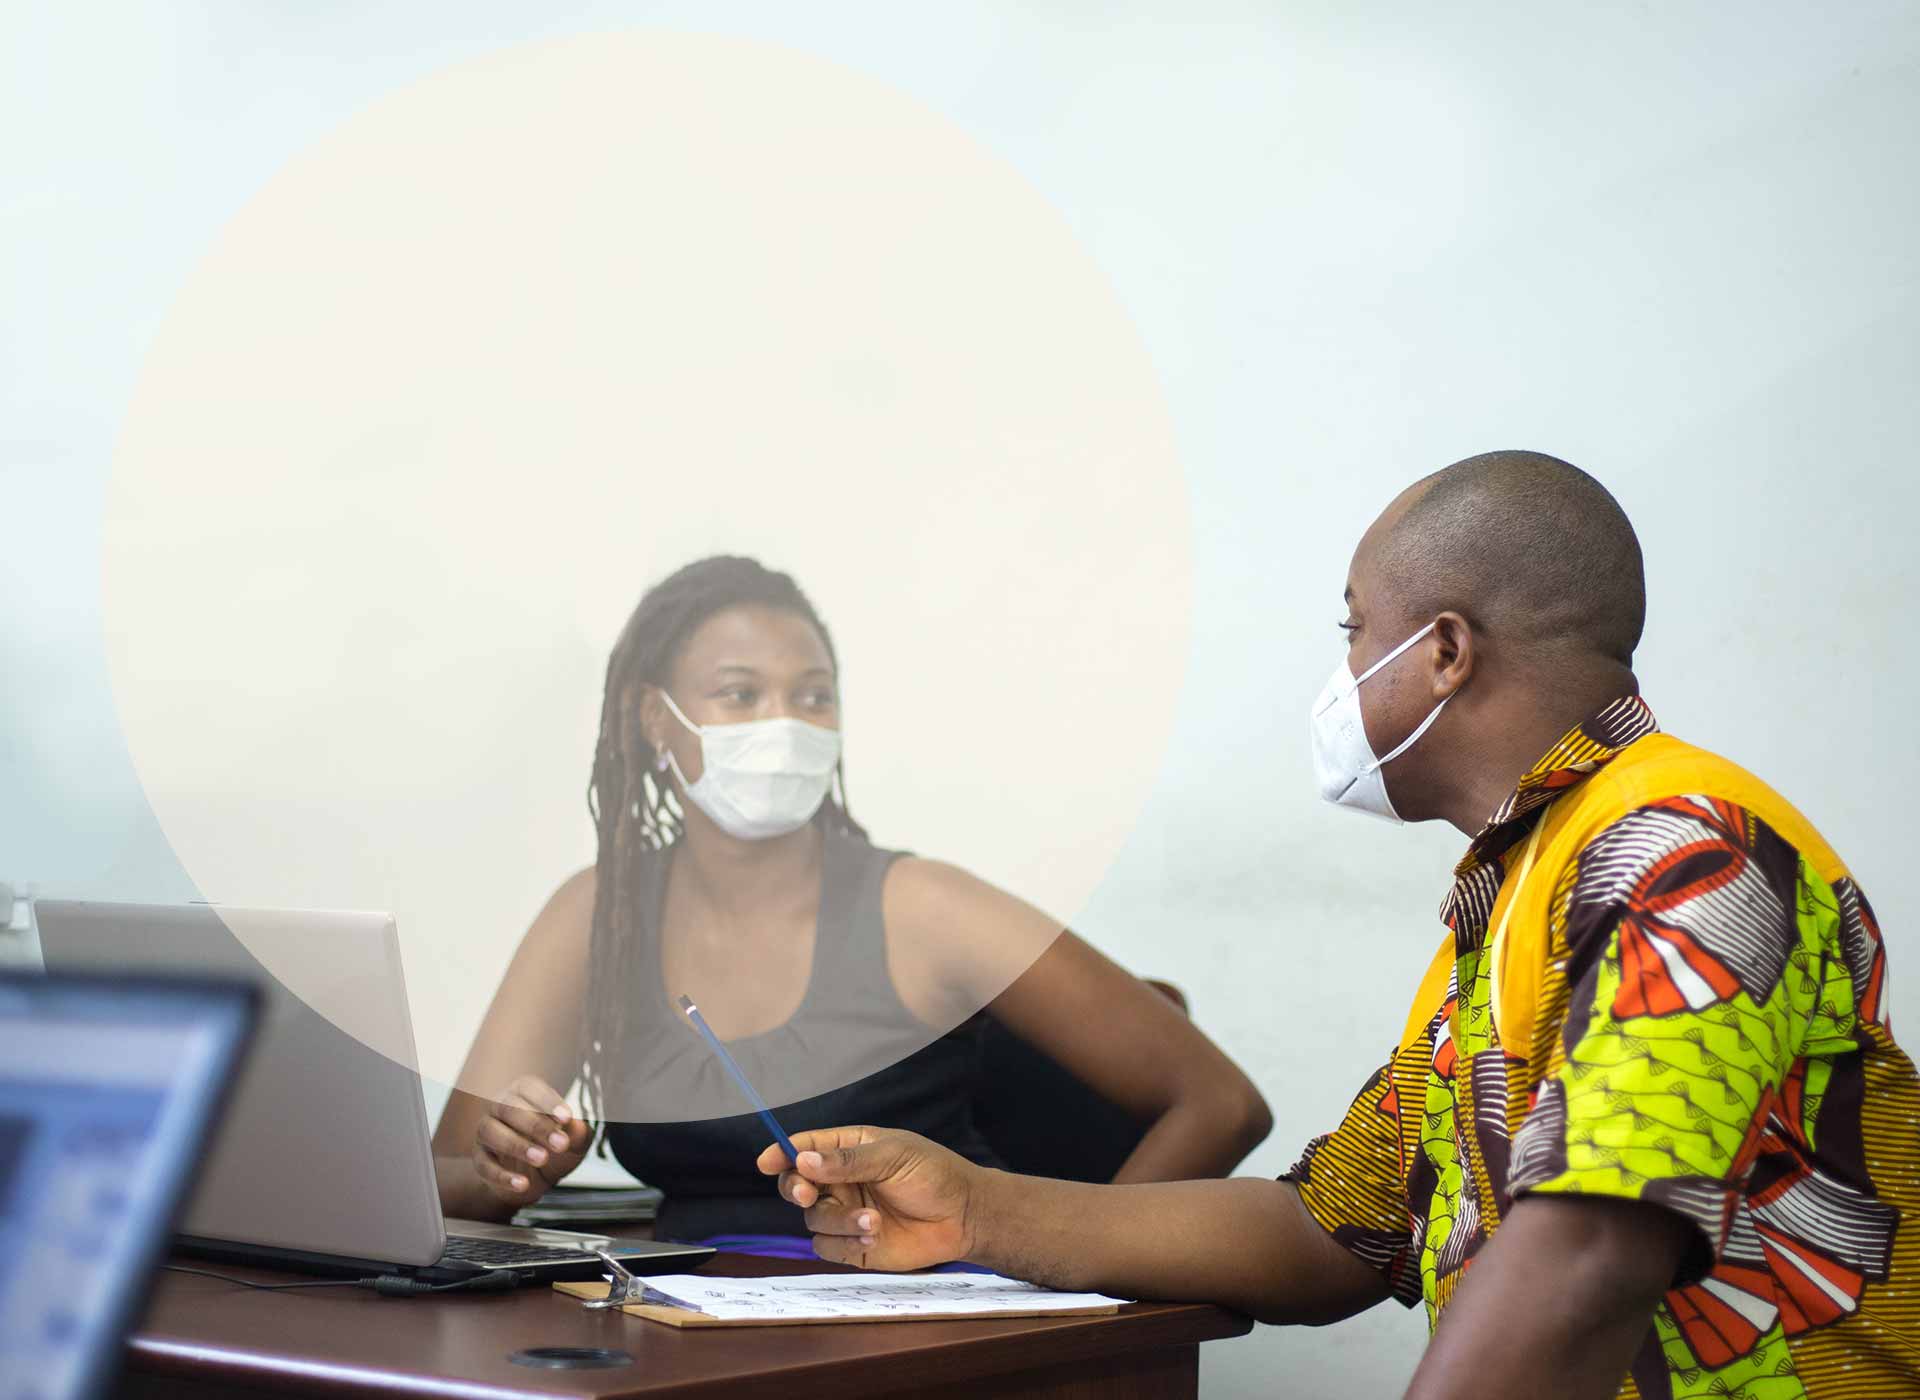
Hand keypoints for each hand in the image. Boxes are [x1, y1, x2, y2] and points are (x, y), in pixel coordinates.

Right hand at [473, 1075, 591, 1207]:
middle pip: (509, 1107)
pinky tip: (523, 1183)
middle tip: (560, 1144)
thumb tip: (575, 1126)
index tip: (567, 1119)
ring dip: (516, 1145)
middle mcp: (500, 1107)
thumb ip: (578, 1132)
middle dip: (536, 1125)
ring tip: (542, 1159)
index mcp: (524, 1093)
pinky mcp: (479, 1159)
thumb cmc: (556, 1147)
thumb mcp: (575, 1140)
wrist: (536, 1177)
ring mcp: (486, 1132)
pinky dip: (502, 1176)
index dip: (548, 1102)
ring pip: (490, 1132)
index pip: (530, 1088)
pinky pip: (484, 1165)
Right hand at [757, 1126, 983, 1270]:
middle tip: (808, 1195)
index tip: (766, 1162)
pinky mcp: (852, 1245)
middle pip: (796, 1185)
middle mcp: (841, 1182)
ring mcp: (845, 1214)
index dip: (782, 1154)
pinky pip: (827, 1247)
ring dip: (837, 1221)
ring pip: (812, 1220)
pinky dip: (844, 1243)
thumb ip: (848, 1161)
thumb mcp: (893, 1156)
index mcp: (848, 1150)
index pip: (805, 1148)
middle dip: (796, 1189)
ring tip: (873, 1222)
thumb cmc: (933, 1174)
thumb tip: (803, 1160)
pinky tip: (874, 1237)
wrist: (963, 1218)